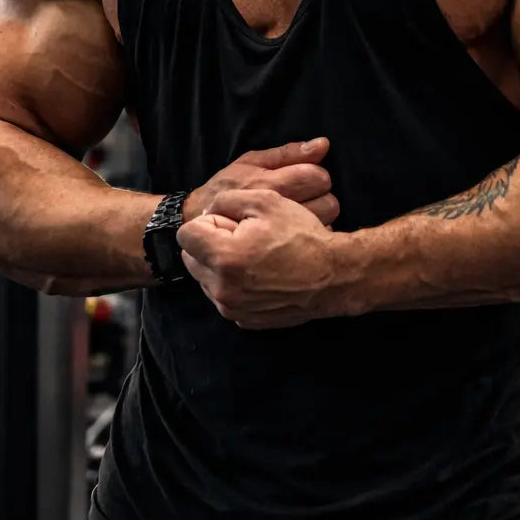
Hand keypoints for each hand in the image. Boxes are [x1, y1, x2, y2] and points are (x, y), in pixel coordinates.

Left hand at [177, 187, 342, 328]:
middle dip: (211, 244)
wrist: (334, 276)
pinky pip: (224, 297)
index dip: (209, 221)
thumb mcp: (266, 201)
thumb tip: (207, 212)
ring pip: (206, 279)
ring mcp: (232, 308)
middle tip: (244, 238)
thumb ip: (225, 200)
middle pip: (192, 258)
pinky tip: (261, 275)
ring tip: (255, 257)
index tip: (234, 222)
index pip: (186, 235)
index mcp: (224, 258)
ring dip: (221, 265)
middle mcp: (222, 289)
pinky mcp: (244, 319)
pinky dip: (234, 285)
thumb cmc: (302, 237)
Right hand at [183, 139, 338, 227]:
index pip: (318, 177)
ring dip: (319, 216)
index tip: (306, 178)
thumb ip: (288, 153)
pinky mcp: (281, 250)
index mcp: (273, 184)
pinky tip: (295, 230)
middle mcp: (280, 210)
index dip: (316, 176)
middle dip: (320, 197)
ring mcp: (282, 234)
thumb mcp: (250, 162)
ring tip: (300, 213)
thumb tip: (323, 144)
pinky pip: (313, 241)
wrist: (198, 222)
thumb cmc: (226, 188)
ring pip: (324, 223)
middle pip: (328, 203)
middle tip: (305, 196)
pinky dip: (310, 234)